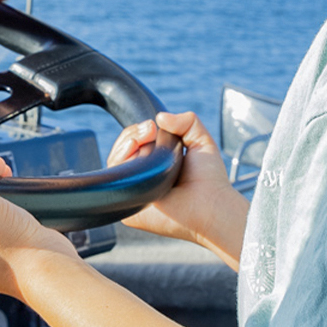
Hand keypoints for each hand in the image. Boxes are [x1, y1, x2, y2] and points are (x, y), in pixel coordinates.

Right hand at [108, 112, 246, 266]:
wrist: (212, 206)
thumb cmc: (210, 179)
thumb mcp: (201, 141)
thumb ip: (187, 121)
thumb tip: (159, 116)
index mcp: (155, 164)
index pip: (134, 142)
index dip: (138, 131)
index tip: (151, 126)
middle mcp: (143, 178)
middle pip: (121, 150)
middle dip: (131, 134)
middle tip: (149, 131)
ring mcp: (134, 192)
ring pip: (114, 164)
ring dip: (125, 146)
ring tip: (140, 140)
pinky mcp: (129, 209)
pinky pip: (114, 185)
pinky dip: (120, 167)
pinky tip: (133, 158)